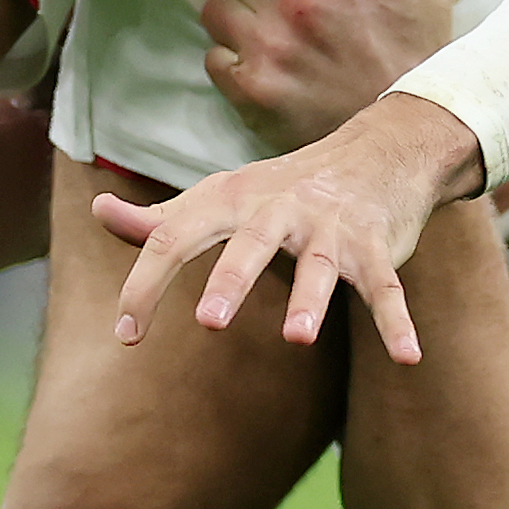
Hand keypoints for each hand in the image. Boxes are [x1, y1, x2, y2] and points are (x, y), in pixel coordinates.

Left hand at [91, 92, 482, 363]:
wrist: (378, 150)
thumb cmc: (283, 189)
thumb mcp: (221, 197)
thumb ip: (160, 217)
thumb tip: (99, 209)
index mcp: (232, 200)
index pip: (177, 238)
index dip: (147, 284)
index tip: (126, 334)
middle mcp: (280, 209)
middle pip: (250, 244)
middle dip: (231, 280)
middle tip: (208, 323)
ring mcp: (331, 228)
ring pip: (320, 266)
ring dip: (311, 301)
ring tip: (298, 338)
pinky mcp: (375, 246)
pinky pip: (385, 289)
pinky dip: (396, 323)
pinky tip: (409, 358)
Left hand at [198, 0, 452, 144]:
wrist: (410, 131)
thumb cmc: (420, 50)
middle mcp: (292, 0)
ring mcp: (266, 47)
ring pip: (218, 7)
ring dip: (241, 13)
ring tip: (270, 27)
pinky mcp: (251, 90)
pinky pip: (214, 55)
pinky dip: (233, 57)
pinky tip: (265, 62)